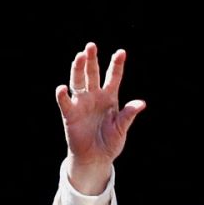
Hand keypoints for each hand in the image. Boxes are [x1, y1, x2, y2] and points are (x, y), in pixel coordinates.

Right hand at [56, 43, 145, 194]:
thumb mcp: (122, 128)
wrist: (96, 158)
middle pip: (92, 74)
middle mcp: (94, 96)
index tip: (121, 52)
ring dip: (77, 69)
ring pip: (78, 82)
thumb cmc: (110, 142)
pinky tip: (62, 88)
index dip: (116, 65)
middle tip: (91, 46)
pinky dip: (63, 95)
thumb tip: (141, 103)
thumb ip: (128, 114)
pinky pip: (65, 102)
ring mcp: (81, 103)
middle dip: (92, 60)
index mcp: (110, 97)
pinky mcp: (70, 114)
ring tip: (79, 56)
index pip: (113, 77)